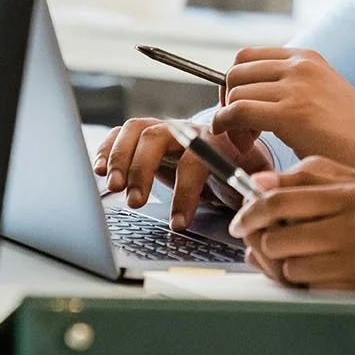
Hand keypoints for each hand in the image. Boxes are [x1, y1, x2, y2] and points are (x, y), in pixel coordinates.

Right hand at [93, 117, 272, 231]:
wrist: (237, 151)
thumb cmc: (242, 172)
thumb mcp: (251, 182)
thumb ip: (252, 191)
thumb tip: (256, 207)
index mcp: (219, 142)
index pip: (197, 159)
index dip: (185, 191)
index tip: (177, 224)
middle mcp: (190, 131)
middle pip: (160, 137)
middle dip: (143, 169)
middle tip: (136, 201)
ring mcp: (168, 130)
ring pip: (139, 130)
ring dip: (121, 158)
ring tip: (112, 188)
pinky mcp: (149, 136)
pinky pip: (124, 133)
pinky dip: (108, 148)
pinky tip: (98, 169)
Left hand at [211, 48, 354, 190]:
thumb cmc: (352, 137)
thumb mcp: (324, 95)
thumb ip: (294, 87)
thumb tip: (256, 93)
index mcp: (308, 58)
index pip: (248, 56)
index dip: (237, 84)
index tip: (242, 111)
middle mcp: (301, 65)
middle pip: (236, 71)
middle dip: (229, 100)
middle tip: (241, 130)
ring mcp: (296, 86)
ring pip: (234, 92)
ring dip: (230, 120)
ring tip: (248, 144)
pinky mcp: (291, 112)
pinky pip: (236, 112)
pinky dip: (226, 128)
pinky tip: (240, 146)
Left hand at [229, 156, 354, 299]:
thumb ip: (323, 177)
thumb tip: (266, 182)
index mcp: (354, 193)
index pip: (283, 197)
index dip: (253, 211)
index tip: (243, 220)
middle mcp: (353, 225)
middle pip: (279, 235)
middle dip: (261, 243)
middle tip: (261, 245)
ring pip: (291, 268)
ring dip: (282, 268)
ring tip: (290, 262)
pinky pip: (314, 292)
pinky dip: (305, 288)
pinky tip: (316, 279)